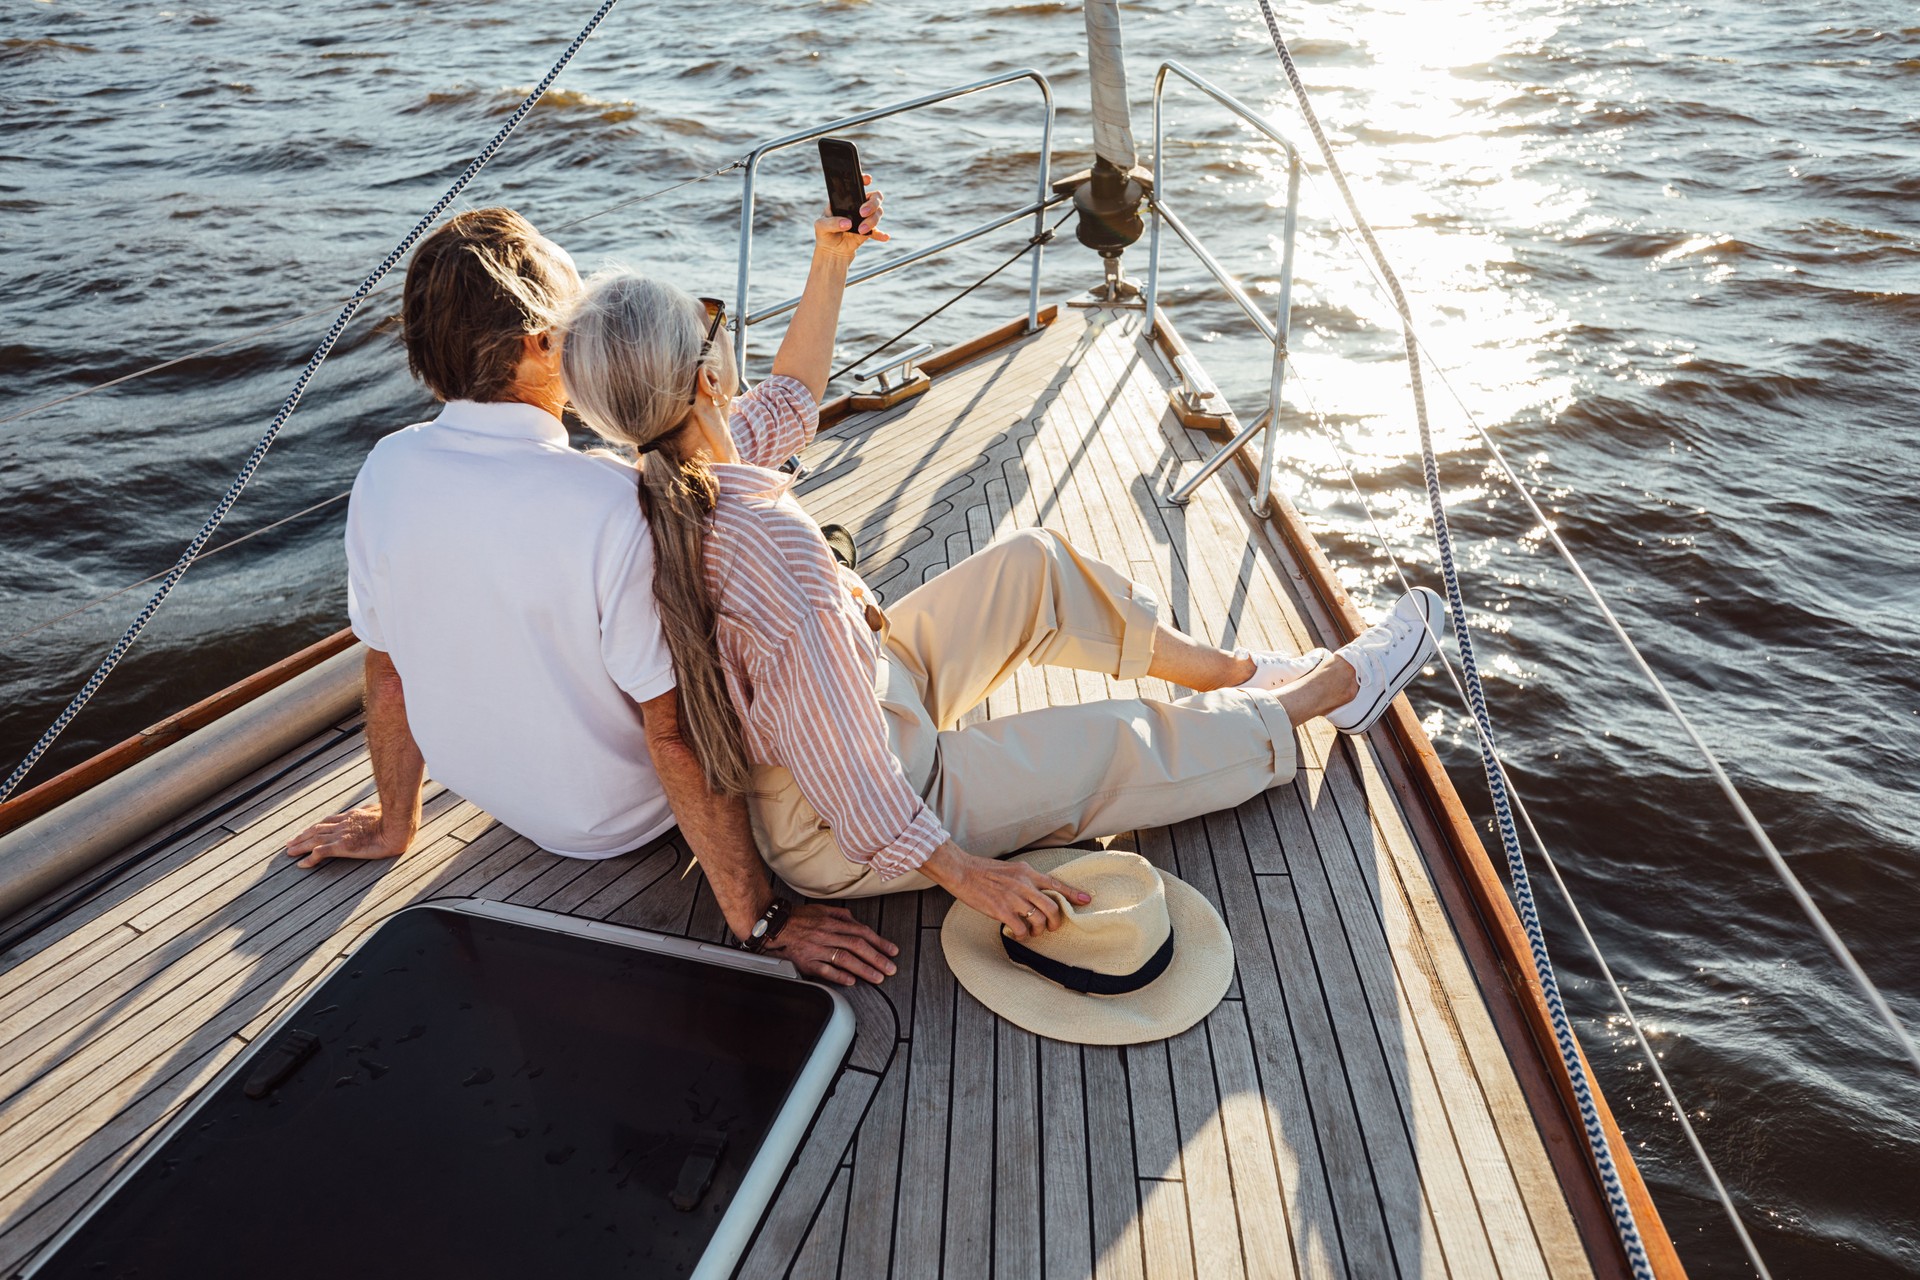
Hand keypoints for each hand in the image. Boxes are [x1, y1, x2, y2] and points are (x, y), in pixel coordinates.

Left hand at [283, 803, 414, 868]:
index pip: (328, 821)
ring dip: (300, 845)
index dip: (316, 827)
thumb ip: (373, 811)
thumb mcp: (382, 811)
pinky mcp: (343, 846)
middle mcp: (343, 824)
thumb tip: (374, 808)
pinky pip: (320, 852)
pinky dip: (309, 858)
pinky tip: (301, 864)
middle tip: (290, 842)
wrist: (398, 826)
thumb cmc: (396, 820)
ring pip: (314, 839)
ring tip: (289, 851)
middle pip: (316, 829)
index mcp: (352, 816)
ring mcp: (342, 835)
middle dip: (302, 836)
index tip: (307, 831)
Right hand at [765, 903, 900, 986]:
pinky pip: (824, 970)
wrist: (773, 925)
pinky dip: (838, 975)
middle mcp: (826, 934)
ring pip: (844, 958)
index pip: (861, 932)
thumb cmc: (798, 918)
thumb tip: (856, 921)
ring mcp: (817, 949)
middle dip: (877, 958)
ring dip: (863, 969)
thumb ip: (841, 915)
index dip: (879, 942)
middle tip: (890, 968)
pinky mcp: (806, 962)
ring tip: (877, 977)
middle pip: (857, 946)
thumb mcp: (821, 909)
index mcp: (832, 922)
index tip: (892, 951)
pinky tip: (851, 981)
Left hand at [814, 172, 888, 258]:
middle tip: (863, 212)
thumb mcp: (821, 226)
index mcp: (846, 199)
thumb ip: (832, 223)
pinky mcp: (869, 230)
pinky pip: (878, 231)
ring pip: (878, 213)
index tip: (868, 180)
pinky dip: (881, 234)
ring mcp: (865, 217)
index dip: (864, 179)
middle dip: (872, 203)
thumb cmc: (824, 232)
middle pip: (875, 197)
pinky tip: (884, 237)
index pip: (857, 185)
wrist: (831, 249)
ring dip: (872, 221)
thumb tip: (847, 223)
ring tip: (860, 230)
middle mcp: (858, 205)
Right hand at [921, 842, 1091, 940]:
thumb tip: (1036, 892)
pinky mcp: (1002, 911)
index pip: (1056, 884)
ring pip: (1039, 920)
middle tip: (1051, 927)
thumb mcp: (1011, 869)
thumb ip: (1025, 879)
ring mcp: (1014, 898)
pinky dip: (1022, 936)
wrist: (962, 871)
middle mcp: (1024, 884)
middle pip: (1052, 907)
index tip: (1086, 900)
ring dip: (1038, 931)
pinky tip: (1017, 934)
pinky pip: (1021, 929)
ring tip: (1031, 933)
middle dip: (1056, 922)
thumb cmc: (983, 870)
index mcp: (1027, 872)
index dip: (1073, 894)